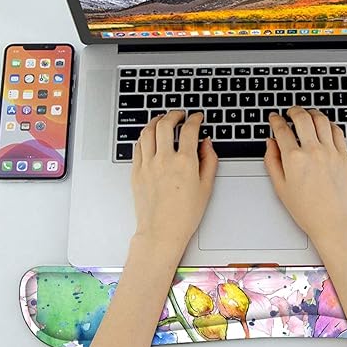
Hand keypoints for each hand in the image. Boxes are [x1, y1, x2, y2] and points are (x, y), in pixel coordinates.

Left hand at [131, 111, 217, 256]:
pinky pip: (137, 147)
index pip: (189, 130)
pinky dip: (144, 137)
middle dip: (174, 115)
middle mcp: (164, 160)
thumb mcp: (206, 187)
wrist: (161, 232)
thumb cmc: (184, 215)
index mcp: (185, 163)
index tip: (197, 117)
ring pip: (148, 132)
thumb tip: (207, 144)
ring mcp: (147, 165)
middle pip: (165, 125)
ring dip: (156, 121)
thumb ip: (209, 161)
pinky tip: (149, 137)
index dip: (195, 119)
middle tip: (179, 114)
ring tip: (162, 119)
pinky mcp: (136, 172)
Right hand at [264, 107, 346, 249]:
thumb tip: (270, 143)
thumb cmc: (308, 209)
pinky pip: (337, 131)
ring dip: (312, 113)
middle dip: (293, 110)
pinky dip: (329, 124)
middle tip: (290, 111)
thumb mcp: (280, 187)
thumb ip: (272, 161)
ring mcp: (331, 152)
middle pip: (302, 117)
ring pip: (321, 120)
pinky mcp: (344, 155)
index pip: (282, 129)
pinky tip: (324, 126)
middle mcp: (313, 151)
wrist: (333, 221)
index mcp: (294, 159)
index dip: (275, 120)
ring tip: (307, 114)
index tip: (274, 118)